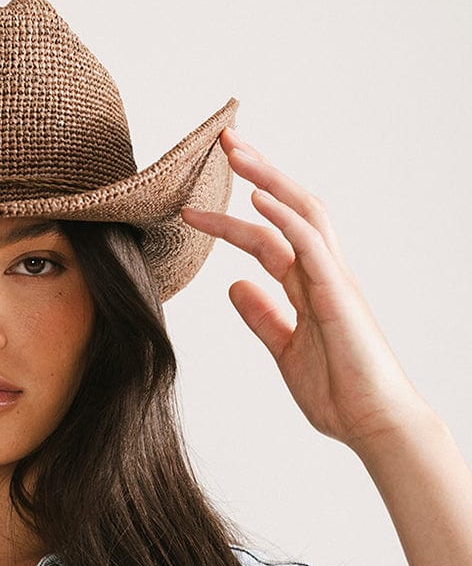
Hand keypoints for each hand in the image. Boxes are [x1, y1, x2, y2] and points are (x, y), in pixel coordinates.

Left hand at [180, 129, 429, 452]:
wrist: (373, 422)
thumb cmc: (339, 391)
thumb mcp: (284, 349)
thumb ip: (263, 316)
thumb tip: (234, 288)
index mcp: (308, 287)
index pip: (265, 239)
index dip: (229, 221)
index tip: (191, 209)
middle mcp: (322, 274)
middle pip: (287, 209)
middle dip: (256, 173)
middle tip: (223, 143)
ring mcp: (333, 280)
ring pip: (302, 213)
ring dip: (267, 179)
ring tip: (235, 153)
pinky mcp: (339, 293)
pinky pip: (311, 244)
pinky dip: (284, 217)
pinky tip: (257, 199)